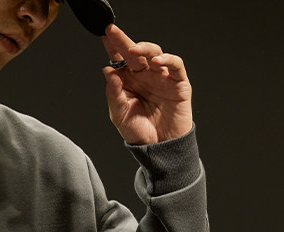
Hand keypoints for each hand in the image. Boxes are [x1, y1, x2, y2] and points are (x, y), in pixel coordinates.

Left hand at [101, 24, 192, 144]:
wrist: (159, 148)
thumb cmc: (139, 131)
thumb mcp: (120, 115)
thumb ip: (113, 94)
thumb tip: (108, 71)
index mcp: (129, 82)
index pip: (120, 60)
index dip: (113, 47)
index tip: (104, 35)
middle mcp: (145, 76)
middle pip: (136, 53)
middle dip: (124, 41)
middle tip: (113, 31)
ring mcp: (162, 77)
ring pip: (155, 53)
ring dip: (144, 48)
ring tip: (133, 49)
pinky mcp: (178, 83)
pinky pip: (175, 65)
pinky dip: (168, 60)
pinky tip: (157, 61)